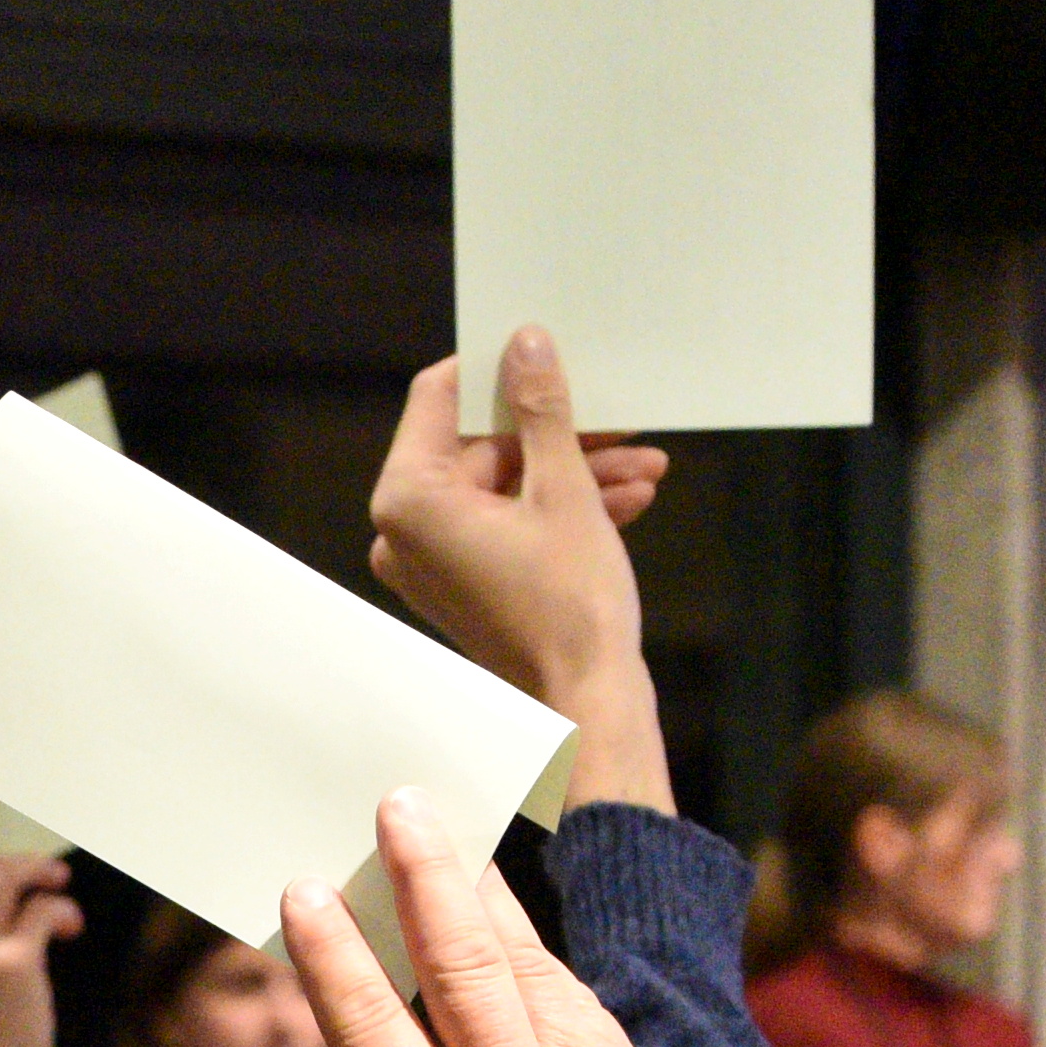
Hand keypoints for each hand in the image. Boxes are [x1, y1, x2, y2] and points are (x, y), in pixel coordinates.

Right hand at [279, 786, 699, 1046]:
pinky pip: (576, 1004)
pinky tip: (508, 929)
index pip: (368, 1014)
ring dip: (487, 900)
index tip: (305, 886)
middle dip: (427, 871)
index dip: (332, 944)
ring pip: (530, 965)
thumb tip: (358, 1006)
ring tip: (451, 847)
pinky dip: (536, 963)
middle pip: (465, 955)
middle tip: (401, 805)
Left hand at [367, 336, 663, 807]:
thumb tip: (526, 344)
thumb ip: (541, 410)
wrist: (587, 702)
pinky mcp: (461, 581)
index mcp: (409, 499)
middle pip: (479, 446)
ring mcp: (431, 561)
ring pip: (505, 485)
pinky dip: (561, 508)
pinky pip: (508, 523)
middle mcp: (403, 530)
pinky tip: (627, 496)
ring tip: (642, 465)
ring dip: (574, 471)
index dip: (497, 371)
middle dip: (558, 432)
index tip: (544, 353)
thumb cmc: (570, 606)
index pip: (439, 397)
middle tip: (620, 418)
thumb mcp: (564, 486)